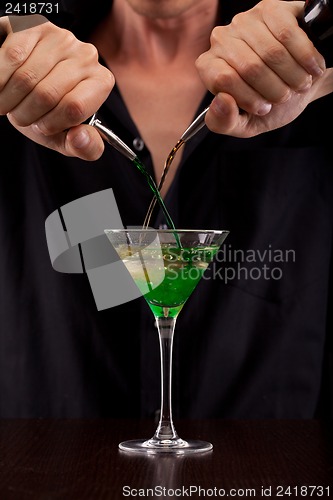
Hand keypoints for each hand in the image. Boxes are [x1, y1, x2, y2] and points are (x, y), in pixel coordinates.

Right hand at [0, 15, 113, 158]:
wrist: (24, 84)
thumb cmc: (49, 112)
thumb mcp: (68, 136)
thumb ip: (84, 147)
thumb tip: (80, 137)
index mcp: (101, 82)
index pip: (74, 108)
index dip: (50, 124)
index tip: (41, 126)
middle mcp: (86, 55)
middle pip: (47, 95)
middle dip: (26, 115)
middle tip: (21, 116)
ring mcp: (59, 37)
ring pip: (26, 77)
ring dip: (9, 99)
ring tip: (9, 103)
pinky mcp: (31, 25)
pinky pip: (10, 57)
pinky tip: (1, 86)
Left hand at [195, 0, 331, 136]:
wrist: (300, 84)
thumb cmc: (268, 104)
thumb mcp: (244, 124)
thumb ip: (223, 122)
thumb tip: (221, 101)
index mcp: (209, 67)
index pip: (223, 79)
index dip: (249, 98)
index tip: (264, 108)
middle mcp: (222, 39)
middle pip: (250, 67)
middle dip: (275, 91)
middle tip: (286, 97)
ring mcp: (245, 22)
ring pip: (271, 52)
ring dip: (293, 76)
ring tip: (299, 84)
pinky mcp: (270, 9)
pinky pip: (288, 34)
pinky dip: (305, 57)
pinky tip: (311, 67)